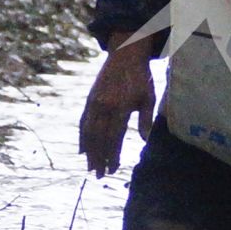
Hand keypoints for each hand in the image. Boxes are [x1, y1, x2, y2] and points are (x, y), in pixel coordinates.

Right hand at [80, 40, 156, 177]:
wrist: (125, 53)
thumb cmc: (141, 77)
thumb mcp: (148, 96)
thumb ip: (145, 119)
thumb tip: (144, 140)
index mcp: (120, 106)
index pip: (115, 137)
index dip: (113, 155)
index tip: (113, 169)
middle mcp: (104, 106)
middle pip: (99, 138)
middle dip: (99, 159)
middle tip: (99, 176)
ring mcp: (94, 103)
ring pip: (89, 132)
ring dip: (89, 152)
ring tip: (90, 168)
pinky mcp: (89, 99)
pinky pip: (83, 122)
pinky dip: (82, 138)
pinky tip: (82, 150)